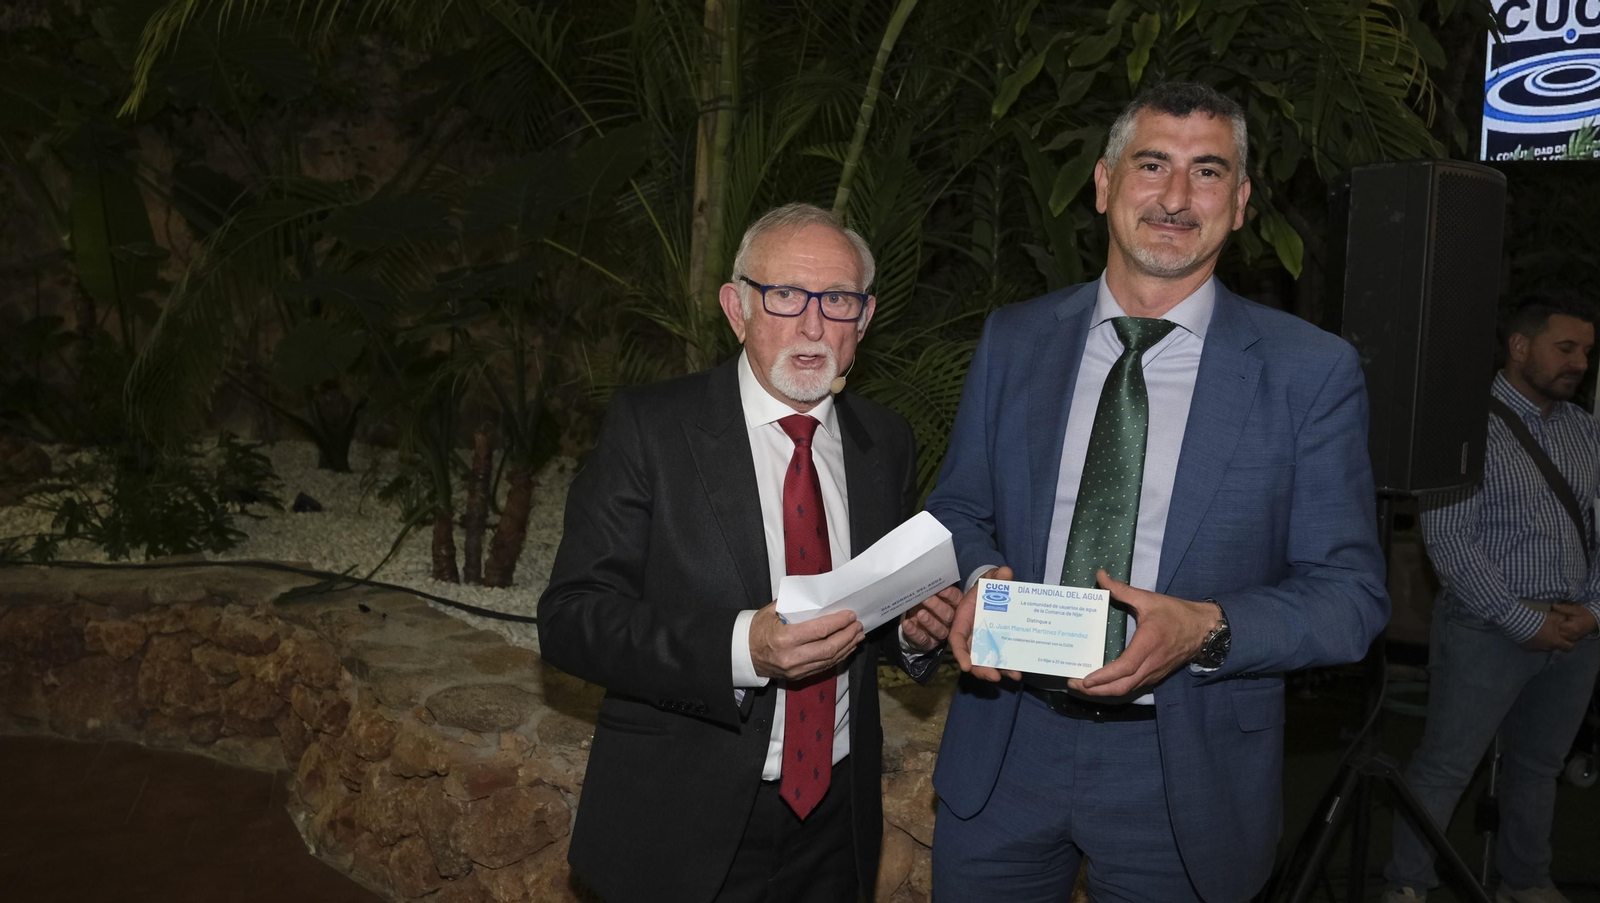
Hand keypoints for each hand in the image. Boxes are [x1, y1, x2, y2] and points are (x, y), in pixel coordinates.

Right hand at [748, 601, 863, 680]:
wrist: (743, 654)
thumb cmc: (757, 629)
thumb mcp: (772, 611)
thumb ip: (794, 604)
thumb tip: (818, 597)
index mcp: (784, 638)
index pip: (819, 630)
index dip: (838, 622)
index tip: (850, 615)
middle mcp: (792, 657)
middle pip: (829, 648)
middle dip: (847, 636)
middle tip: (858, 625)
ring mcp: (796, 669)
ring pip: (829, 660)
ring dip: (847, 647)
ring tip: (857, 636)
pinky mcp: (798, 676)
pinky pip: (824, 667)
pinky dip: (838, 657)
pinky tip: (846, 648)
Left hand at [901, 585, 960, 652]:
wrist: (912, 621)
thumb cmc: (923, 603)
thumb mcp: (927, 594)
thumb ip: (930, 588)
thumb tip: (926, 576)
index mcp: (953, 606)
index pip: (956, 599)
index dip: (949, 594)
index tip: (940, 589)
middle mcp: (950, 621)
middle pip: (948, 615)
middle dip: (937, 607)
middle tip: (926, 599)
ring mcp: (939, 634)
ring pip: (939, 630)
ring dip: (929, 621)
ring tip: (920, 614)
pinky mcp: (928, 644)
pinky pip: (923, 639)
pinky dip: (914, 632)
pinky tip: (907, 624)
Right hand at [949, 567, 1021, 682]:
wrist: (995, 591)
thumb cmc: (988, 586)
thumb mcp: (991, 578)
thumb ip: (996, 576)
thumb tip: (1005, 573)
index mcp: (964, 620)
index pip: (957, 639)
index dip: (960, 654)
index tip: (966, 666)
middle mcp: (972, 635)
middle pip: (972, 657)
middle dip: (981, 669)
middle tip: (994, 676)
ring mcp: (984, 642)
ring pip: (986, 662)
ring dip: (998, 671)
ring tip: (1013, 675)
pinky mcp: (997, 645)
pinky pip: (1000, 658)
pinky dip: (1007, 666)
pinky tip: (1018, 671)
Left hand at [1068, 570, 1220, 697]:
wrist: (1204, 630)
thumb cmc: (1176, 613)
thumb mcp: (1149, 599)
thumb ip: (1122, 589)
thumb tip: (1100, 575)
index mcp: (1148, 644)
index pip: (1125, 667)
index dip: (1104, 677)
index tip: (1086, 679)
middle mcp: (1151, 664)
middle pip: (1122, 687)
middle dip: (1096, 690)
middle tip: (1073, 684)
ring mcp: (1154, 673)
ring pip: (1127, 690)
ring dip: (1103, 692)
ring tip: (1082, 686)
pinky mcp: (1155, 676)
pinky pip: (1133, 688)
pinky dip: (1114, 689)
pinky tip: (1100, 685)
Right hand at [1517, 612, 1576, 651]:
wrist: (1520, 623)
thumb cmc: (1539, 620)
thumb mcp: (1554, 617)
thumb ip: (1563, 619)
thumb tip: (1567, 619)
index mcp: (1556, 642)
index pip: (1569, 647)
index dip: (1570, 642)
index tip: (1567, 637)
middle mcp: (1548, 647)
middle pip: (1556, 646)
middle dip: (1556, 640)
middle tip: (1553, 633)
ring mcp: (1537, 648)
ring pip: (1544, 646)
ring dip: (1544, 640)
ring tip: (1541, 632)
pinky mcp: (1528, 648)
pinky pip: (1534, 645)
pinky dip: (1534, 641)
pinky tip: (1532, 634)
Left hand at [1550, 603, 1595, 643]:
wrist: (1594, 620)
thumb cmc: (1584, 614)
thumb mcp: (1574, 609)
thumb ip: (1564, 608)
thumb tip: (1554, 606)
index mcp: (1572, 628)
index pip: (1558, 626)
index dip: (1557, 621)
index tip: (1560, 618)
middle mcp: (1573, 635)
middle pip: (1559, 632)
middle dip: (1559, 627)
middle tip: (1561, 621)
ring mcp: (1575, 638)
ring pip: (1562, 636)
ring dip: (1561, 631)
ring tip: (1564, 625)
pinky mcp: (1576, 639)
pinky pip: (1566, 639)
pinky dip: (1565, 634)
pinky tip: (1567, 629)